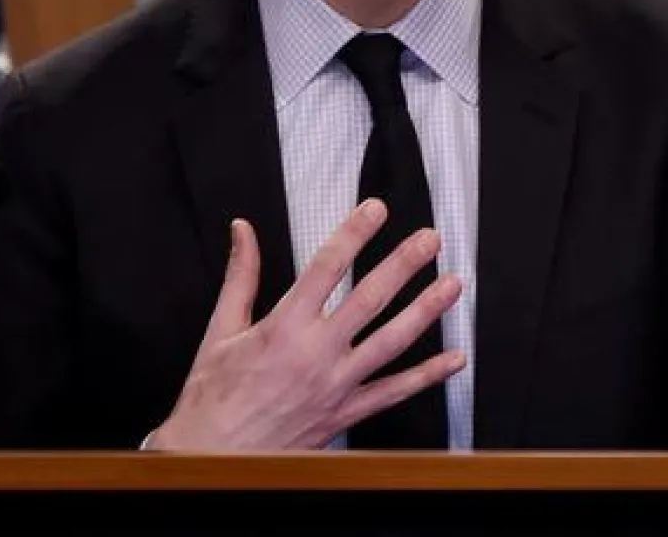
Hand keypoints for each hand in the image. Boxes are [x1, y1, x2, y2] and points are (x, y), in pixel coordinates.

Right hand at [147, 198, 464, 450]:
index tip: (375, 211)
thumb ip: (240, 276)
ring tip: (452, 285)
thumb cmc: (213, 398)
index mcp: (283, 327)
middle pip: (370, 299)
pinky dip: (428, 376)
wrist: (214, 457)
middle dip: (403, 264)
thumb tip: (242, 232)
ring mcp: (335, 385)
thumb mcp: (220, 330)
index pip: (327, 267)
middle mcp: (315, 353)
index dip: (354, 233)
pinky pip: (394, 393)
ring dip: (426, 310)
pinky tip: (453, 359)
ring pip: (392, 342)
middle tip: (429, 240)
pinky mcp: (345, 413)